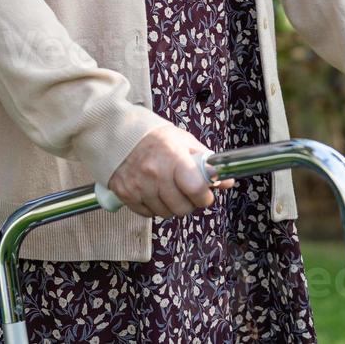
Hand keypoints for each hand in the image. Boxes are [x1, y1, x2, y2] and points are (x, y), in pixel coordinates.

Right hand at [106, 123, 228, 217]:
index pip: (196, 189)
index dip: (204, 196)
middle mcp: (154, 173)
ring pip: (164, 213)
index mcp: (173, 157)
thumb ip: (206, 162)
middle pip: (181, 208)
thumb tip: (227, 181)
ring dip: (169, 205)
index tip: (204, 193)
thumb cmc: (155, 136)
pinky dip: (152, 206)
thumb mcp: (183, 141)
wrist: (117, 132)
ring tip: (166, 188)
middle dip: (188, 203)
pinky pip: (147, 213)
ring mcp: (138, 185)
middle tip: (185, 191)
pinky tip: (151, 191)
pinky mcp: (125, 194)